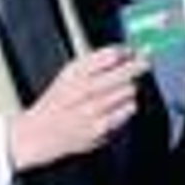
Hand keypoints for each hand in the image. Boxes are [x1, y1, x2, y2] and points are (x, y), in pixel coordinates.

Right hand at [8, 45, 148, 172]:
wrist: (39, 133)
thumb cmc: (58, 100)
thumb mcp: (70, 72)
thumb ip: (97, 60)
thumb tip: (127, 52)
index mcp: (75, 72)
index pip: (111, 55)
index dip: (127, 51)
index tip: (134, 51)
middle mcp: (83, 90)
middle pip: (125, 72)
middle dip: (139, 65)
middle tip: (145, 63)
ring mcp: (92, 111)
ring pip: (129, 91)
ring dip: (129, 88)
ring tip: (120, 90)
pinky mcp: (99, 128)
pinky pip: (127, 111)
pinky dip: (126, 107)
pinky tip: (116, 107)